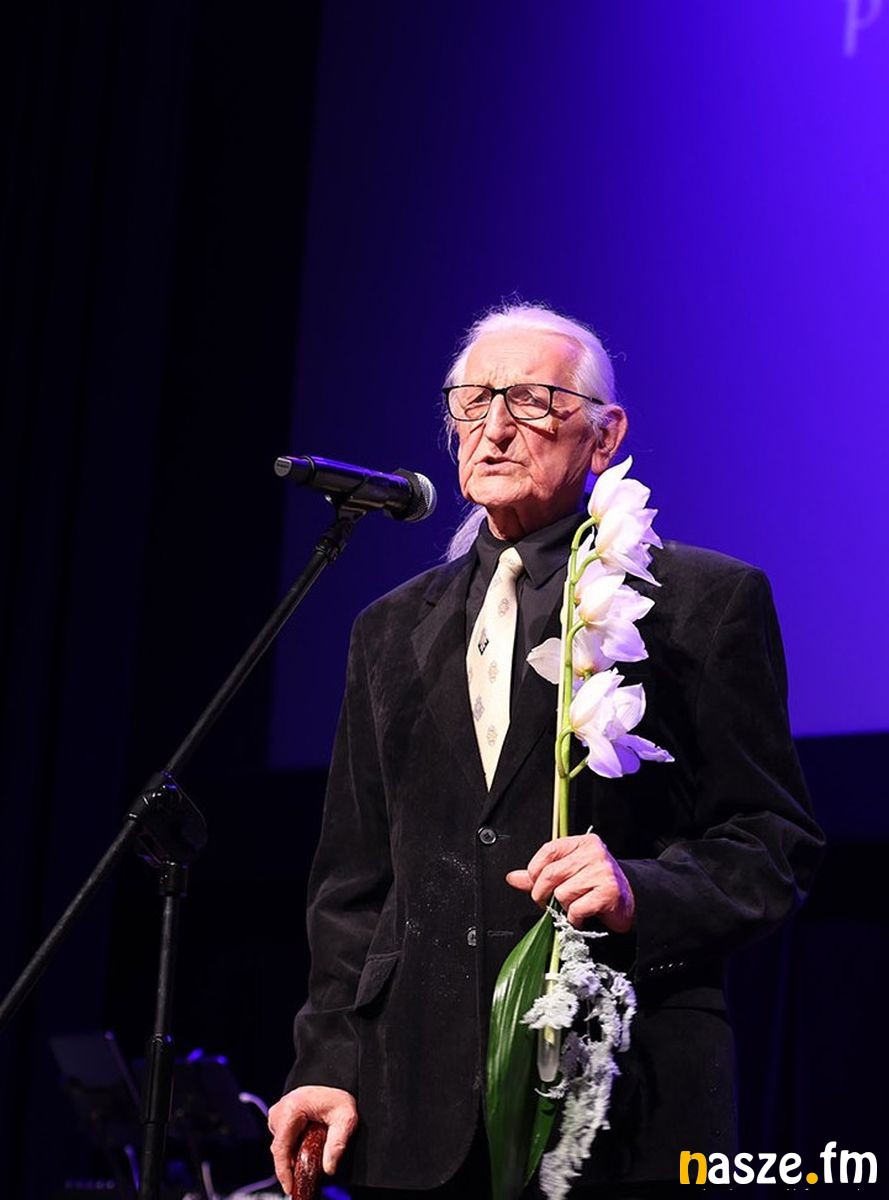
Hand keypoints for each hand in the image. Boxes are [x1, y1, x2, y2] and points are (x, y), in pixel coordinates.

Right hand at [268, 1085, 357, 1192]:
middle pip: (280, 1149)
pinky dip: (293, 1146)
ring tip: (312, 1154)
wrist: (333, 1078)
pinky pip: (284, 1138)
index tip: (289, 1187)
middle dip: (291, 1164)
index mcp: (290, 1110)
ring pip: (281, 1145)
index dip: (283, 1172)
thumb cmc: (338, 1094)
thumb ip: (338, 1143)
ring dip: (293, 1154)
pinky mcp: (280, 1116)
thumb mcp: (345, 1118)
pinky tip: (306, 1147)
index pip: (281, 1149)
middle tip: (308, 1172)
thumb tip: (329, 1169)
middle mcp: (279, 1110)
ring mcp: (278, 1113)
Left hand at [506, 833, 635, 932]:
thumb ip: (540, 875)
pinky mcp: (608, 892)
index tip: (535, 884)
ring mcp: (602, 872)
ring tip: (573, 907)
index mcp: (582, 843)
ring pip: (562, 893)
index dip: (535, 870)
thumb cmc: (597, 886)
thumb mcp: (569, 874)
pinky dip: (574, 918)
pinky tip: (581, 917)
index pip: (548, 851)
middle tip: (548, 902)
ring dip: (563, 907)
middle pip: (550, 874)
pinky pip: (576, 908)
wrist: (632, 901)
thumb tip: (513, 877)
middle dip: (542, 894)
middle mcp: (593, 853)